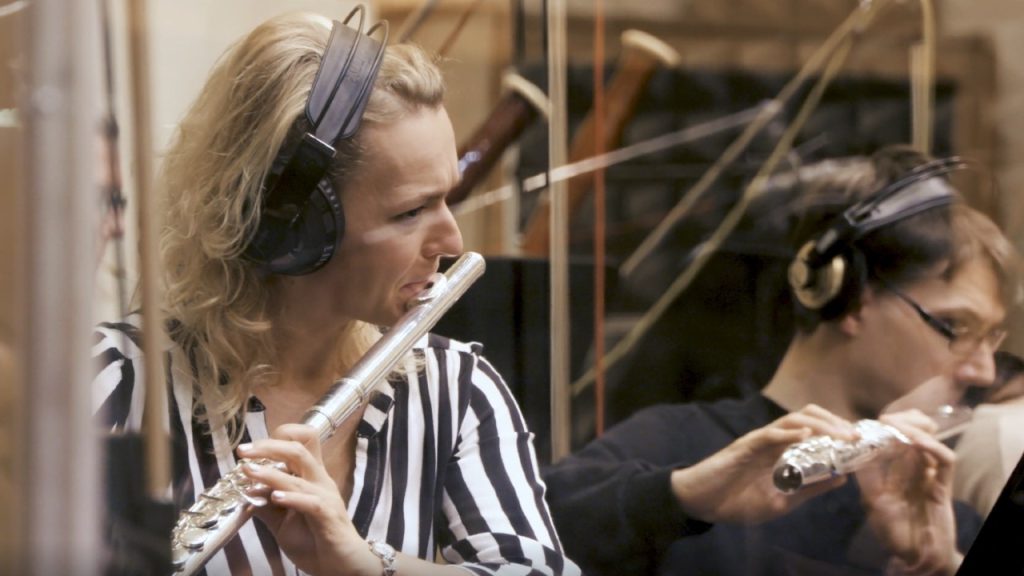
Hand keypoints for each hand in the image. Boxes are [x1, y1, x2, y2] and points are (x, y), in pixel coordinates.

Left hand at [237, 424, 378, 575]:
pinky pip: (311, 501)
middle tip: (244, 451)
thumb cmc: (314, 540)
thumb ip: (266, 506)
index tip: (251, 448)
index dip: (278, 438)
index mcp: (310, 476)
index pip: (302, 441)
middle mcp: (319, 480)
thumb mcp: (282, 522)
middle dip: (268, 446)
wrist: (339, 565)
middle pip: (298, 449)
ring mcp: (325, 496)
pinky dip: (292, 497)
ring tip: (249, 472)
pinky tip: (275, 498)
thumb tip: (245, 491)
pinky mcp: (328, 515)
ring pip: (299, 475)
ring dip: (270, 473)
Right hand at [671, 404, 856, 523]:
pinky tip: (806, 436)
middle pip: (809, 416)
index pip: (816, 430)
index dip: (839, 431)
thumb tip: (843, 478)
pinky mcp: (744, 446)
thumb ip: (810, 489)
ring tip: (840, 435)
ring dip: (820, 425)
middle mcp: (775, 440)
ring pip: (793, 419)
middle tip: (856, 438)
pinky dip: (788, 432)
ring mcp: (759, 441)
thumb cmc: (736, 501)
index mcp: (785, 451)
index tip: (862, 441)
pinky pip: (769, 434)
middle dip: (835, 423)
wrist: (701, 502)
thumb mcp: (781, 501)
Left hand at [856, 410, 959, 575]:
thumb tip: (851, 453)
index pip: (897, 439)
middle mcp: (917, 469)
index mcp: (900, 470)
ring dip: (915, 428)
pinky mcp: (945, 487)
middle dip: (904, 420)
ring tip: (897, 424)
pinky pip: (946, 461)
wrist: (916, 557)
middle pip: (918, 432)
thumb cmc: (894, 532)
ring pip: (932, 440)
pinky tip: (916, 441)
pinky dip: (933, 447)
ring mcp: (932, 476)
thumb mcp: (874, 501)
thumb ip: (867, 478)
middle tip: (886, 418)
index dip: (887, 426)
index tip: (869, 421)